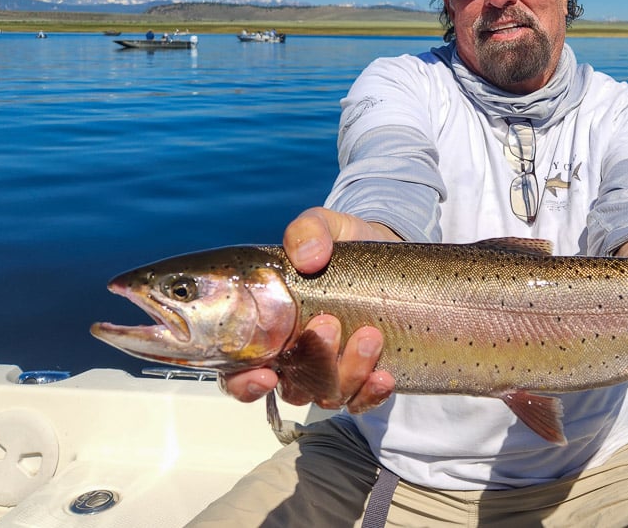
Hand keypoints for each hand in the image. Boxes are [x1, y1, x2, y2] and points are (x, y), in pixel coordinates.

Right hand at [219, 207, 400, 412]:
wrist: (388, 253)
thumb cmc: (341, 245)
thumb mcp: (323, 225)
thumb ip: (307, 231)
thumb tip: (308, 257)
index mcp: (268, 328)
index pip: (239, 372)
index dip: (245, 384)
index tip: (265, 375)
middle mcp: (295, 357)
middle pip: (292, 386)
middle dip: (311, 364)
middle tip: (328, 325)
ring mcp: (330, 370)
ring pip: (329, 394)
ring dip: (348, 371)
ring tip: (369, 335)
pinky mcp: (365, 375)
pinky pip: (363, 401)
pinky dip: (372, 394)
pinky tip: (384, 376)